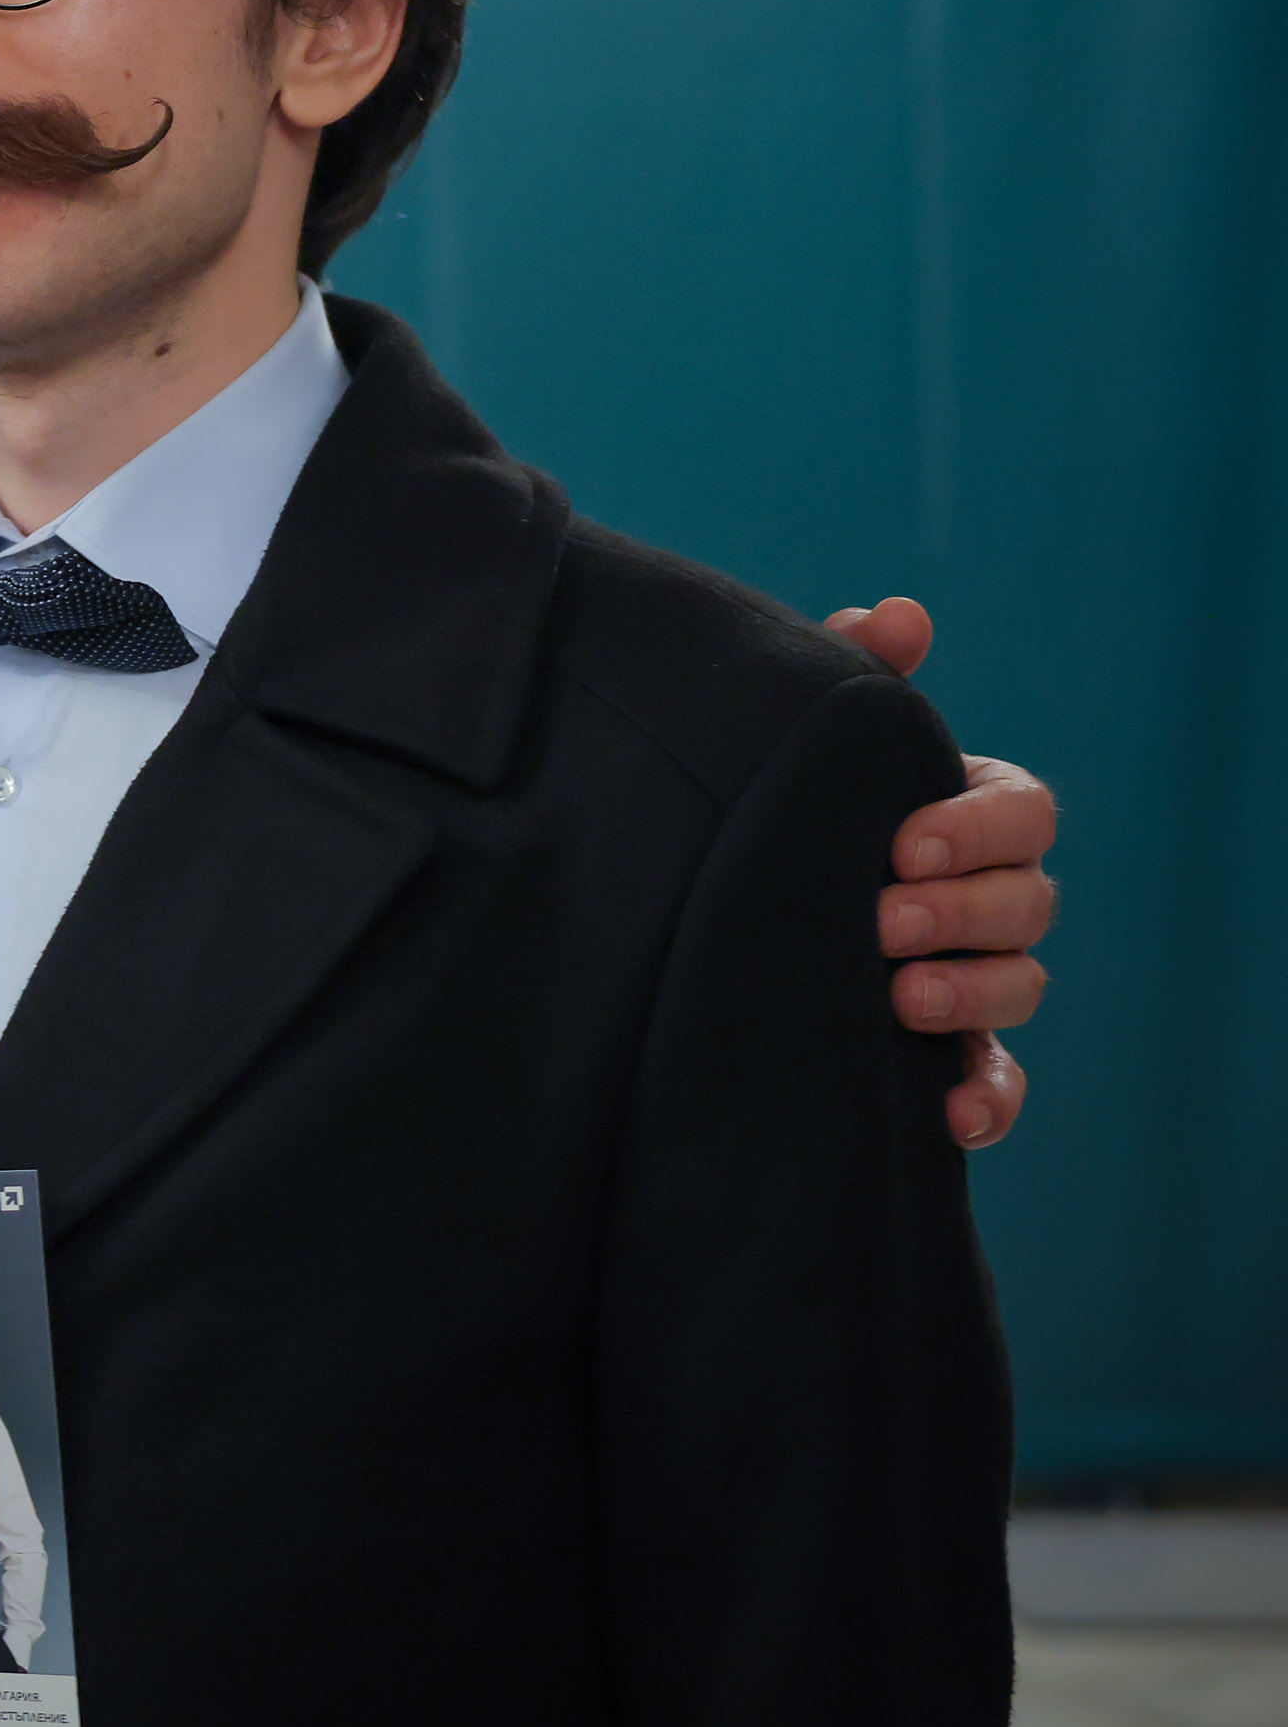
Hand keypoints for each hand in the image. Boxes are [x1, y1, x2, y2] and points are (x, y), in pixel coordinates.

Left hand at [826, 598, 1055, 1148]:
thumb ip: (853, 675)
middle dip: (962, 910)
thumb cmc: (778, 802)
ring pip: (1019, 986)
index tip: (903, 841)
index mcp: (966, 815)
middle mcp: (985, 897)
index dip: (975, 828)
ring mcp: (974, 977)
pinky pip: (996, 1082)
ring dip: (972, 993)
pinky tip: (949, 1112)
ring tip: (898, 994)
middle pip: (1027, 903)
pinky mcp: (949, 1054)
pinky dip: (987, 1098)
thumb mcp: (802, 740)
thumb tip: (902, 614)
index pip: (1022, 813)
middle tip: (882, 919)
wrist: (700, 909)